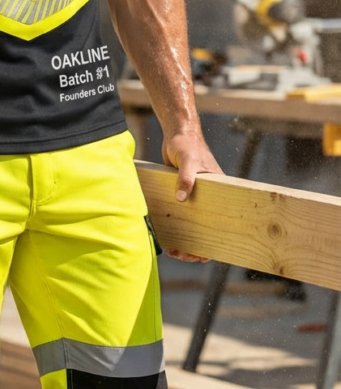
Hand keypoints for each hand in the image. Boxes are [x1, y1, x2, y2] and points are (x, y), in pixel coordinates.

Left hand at [161, 130, 221, 262]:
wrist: (177, 133)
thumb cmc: (188, 145)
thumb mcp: (188, 160)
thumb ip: (186, 178)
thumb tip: (182, 198)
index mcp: (220, 193)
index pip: (223, 225)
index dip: (214, 244)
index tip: (200, 255)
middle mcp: (209, 199)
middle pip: (207, 232)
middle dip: (195, 249)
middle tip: (179, 254)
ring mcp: (195, 198)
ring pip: (192, 227)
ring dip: (184, 241)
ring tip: (172, 249)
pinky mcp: (182, 195)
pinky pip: (180, 217)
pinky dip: (175, 228)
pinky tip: (165, 236)